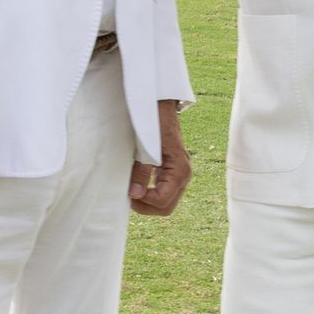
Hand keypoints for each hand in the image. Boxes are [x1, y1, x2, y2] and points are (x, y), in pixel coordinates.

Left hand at [129, 102, 191, 217]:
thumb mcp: (145, 147)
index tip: (129, 192)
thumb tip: (135, 194)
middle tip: (129, 197)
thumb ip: (141, 172)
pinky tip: (139, 186)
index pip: (162, 200)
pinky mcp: (174, 171)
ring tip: (132, 192)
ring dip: (148, 202)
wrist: (160, 105)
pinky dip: (152, 194)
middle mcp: (184, 175)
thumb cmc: (154, 122)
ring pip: (167, 203)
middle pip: (166, 208)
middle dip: (146, 206)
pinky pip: (166, 192)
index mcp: (180, 169)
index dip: (143, 201)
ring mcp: (181, 174)